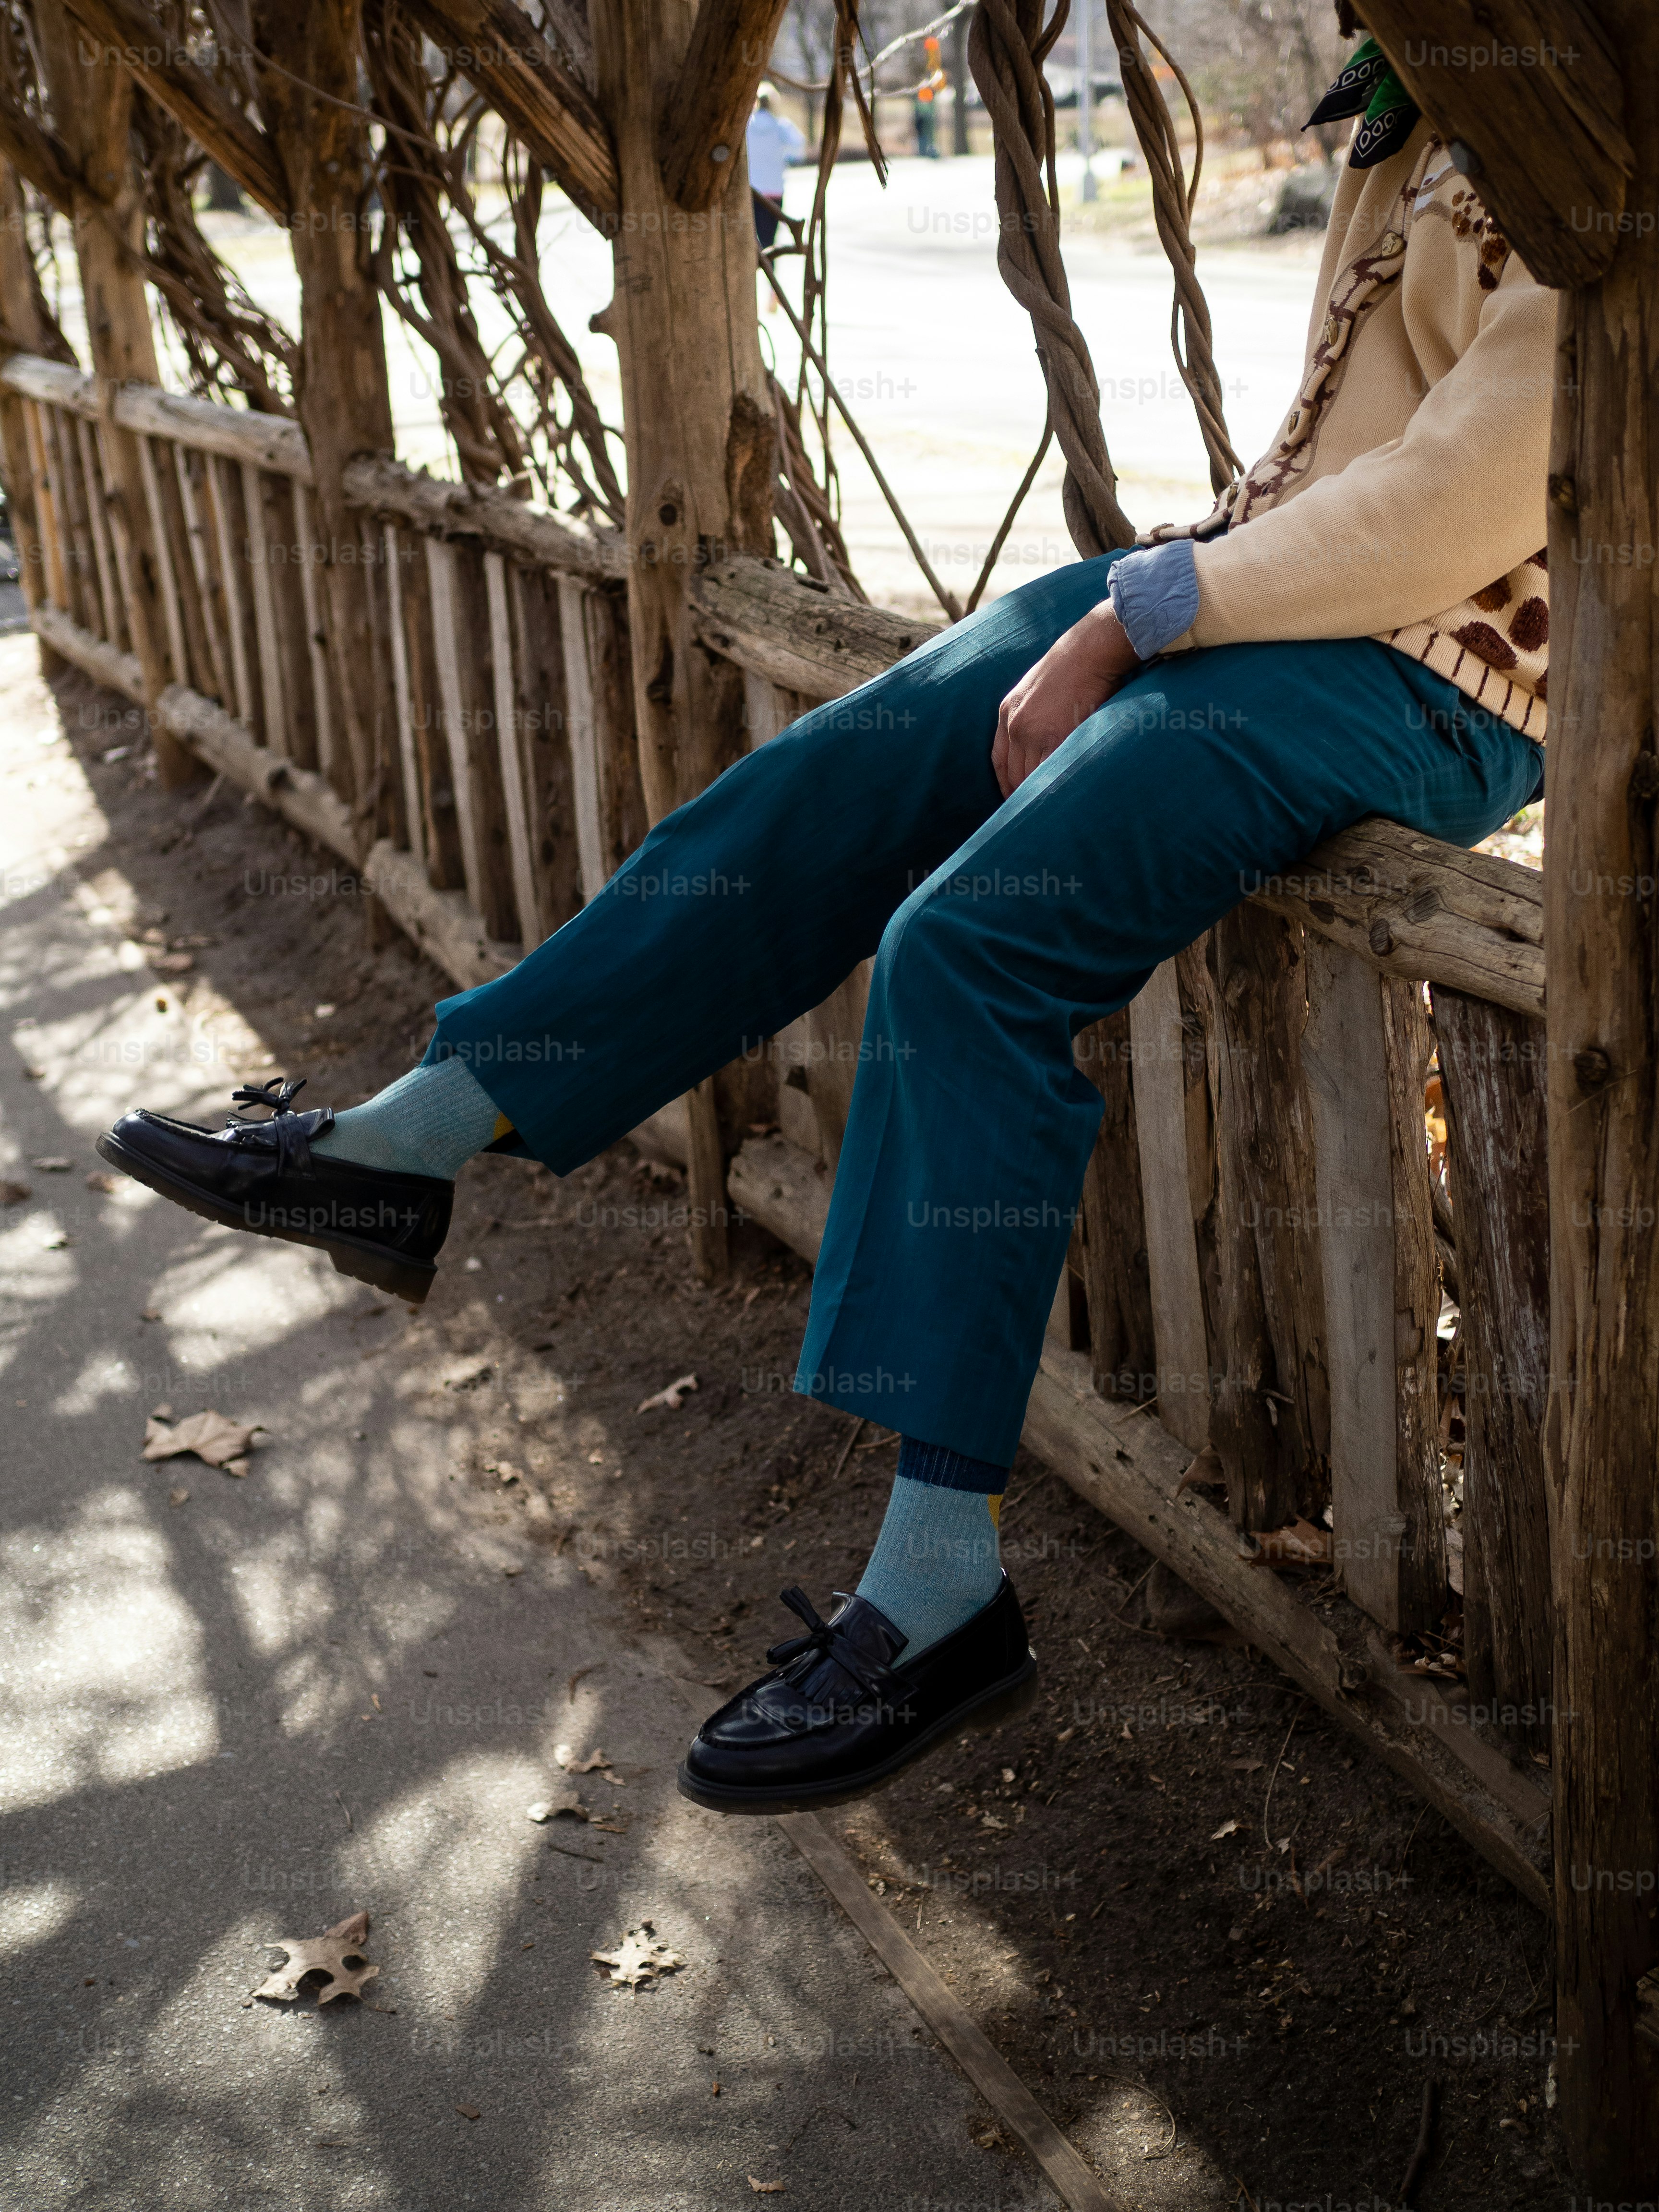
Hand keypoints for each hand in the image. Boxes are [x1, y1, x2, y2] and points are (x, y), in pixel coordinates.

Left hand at [992, 601, 1141, 798]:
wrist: (1092, 648)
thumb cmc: (1076, 667)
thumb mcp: (1040, 689)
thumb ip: (1035, 715)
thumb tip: (1047, 741)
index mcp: (1007, 712)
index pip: (999, 762)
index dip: (1007, 786)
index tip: (1014, 802)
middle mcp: (1014, 724)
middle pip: (1014, 775)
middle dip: (1023, 798)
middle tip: (1035, 818)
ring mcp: (1032, 732)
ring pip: (1030, 778)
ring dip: (1040, 797)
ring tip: (1051, 814)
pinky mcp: (1054, 737)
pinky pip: (1049, 773)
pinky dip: (1054, 788)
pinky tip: (1062, 798)